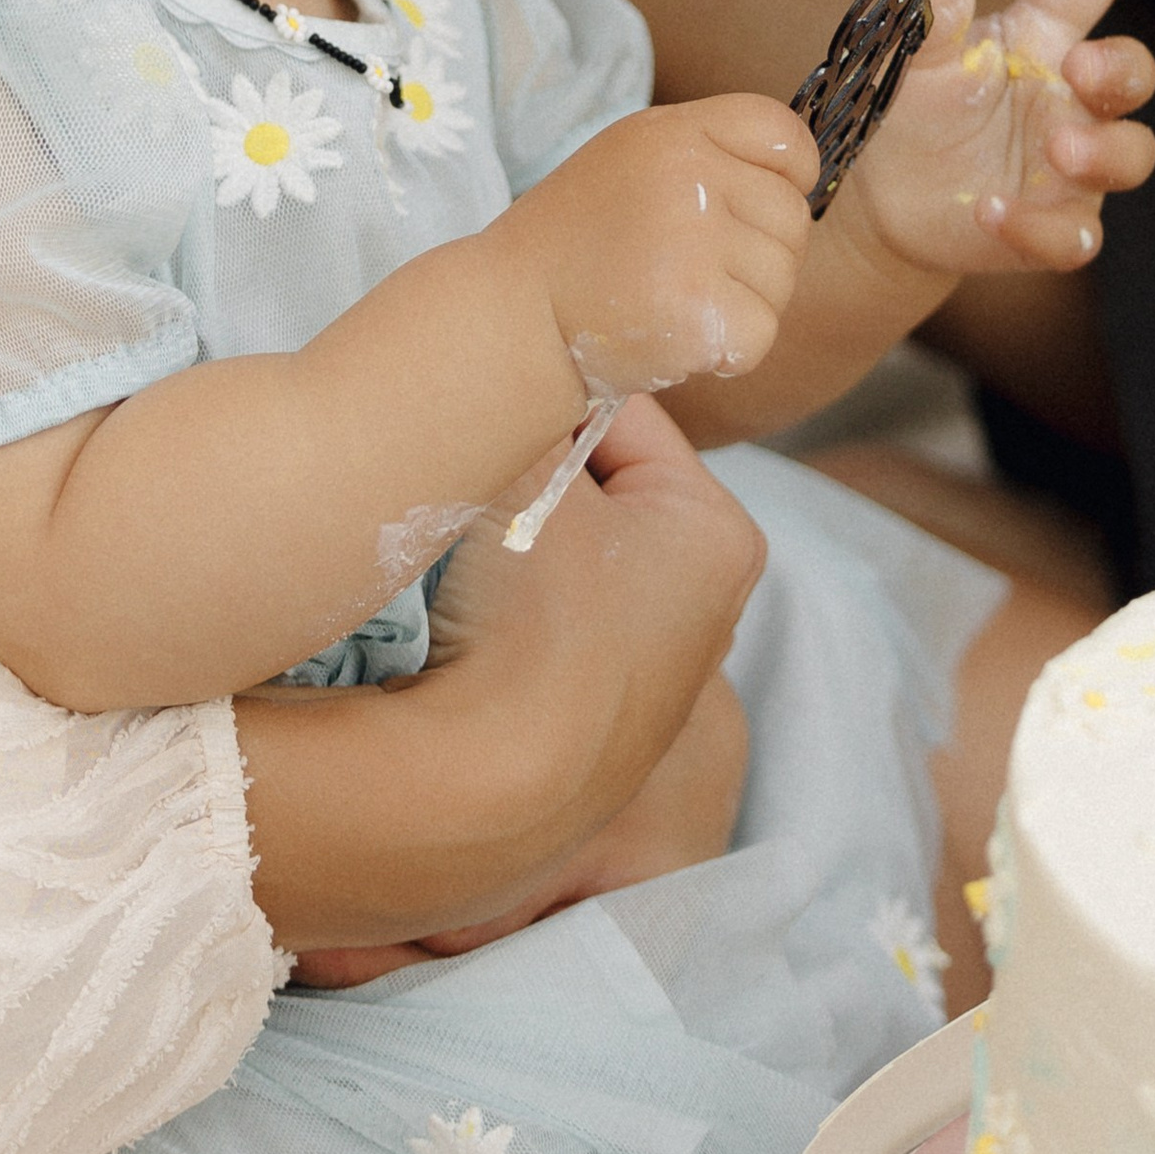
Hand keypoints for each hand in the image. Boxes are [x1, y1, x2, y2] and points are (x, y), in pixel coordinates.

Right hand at [282, 403, 761, 982]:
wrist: (488, 796)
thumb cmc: (531, 613)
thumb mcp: (524, 467)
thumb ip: (523, 403)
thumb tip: (499, 357)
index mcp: (716, 536)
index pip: (617, 415)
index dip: (539, 399)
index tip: (479, 397)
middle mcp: (704, 615)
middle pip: (590, 491)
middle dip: (523, 475)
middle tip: (454, 463)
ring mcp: (643, 687)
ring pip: (556, 563)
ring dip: (499, 545)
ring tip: (438, 539)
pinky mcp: (584, 742)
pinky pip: (533, 633)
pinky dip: (493, 615)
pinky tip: (443, 616)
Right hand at [494, 96, 816, 394]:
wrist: (516, 316)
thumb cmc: (579, 240)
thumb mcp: (634, 160)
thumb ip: (709, 151)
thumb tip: (796, 172)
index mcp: (673, 133)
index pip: (783, 132)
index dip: (789, 172)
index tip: (756, 203)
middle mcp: (688, 177)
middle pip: (792, 214)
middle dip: (762, 249)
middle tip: (698, 269)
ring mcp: (694, 245)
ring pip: (783, 278)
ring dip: (747, 301)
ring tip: (682, 300)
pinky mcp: (698, 313)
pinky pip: (762, 331)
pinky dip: (733, 348)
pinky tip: (685, 335)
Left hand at [844, 0, 1154, 281]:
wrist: (886, 201)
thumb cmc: (912, 110)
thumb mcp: (911, 54)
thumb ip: (929, 6)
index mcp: (1039, 39)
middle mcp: (1068, 97)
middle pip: (1132, 73)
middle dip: (1120, 69)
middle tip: (1080, 70)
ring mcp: (1071, 165)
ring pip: (1131, 155)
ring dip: (1103, 151)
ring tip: (1057, 149)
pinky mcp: (1054, 225)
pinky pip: (1075, 233)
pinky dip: (1042, 228)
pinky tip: (995, 214)